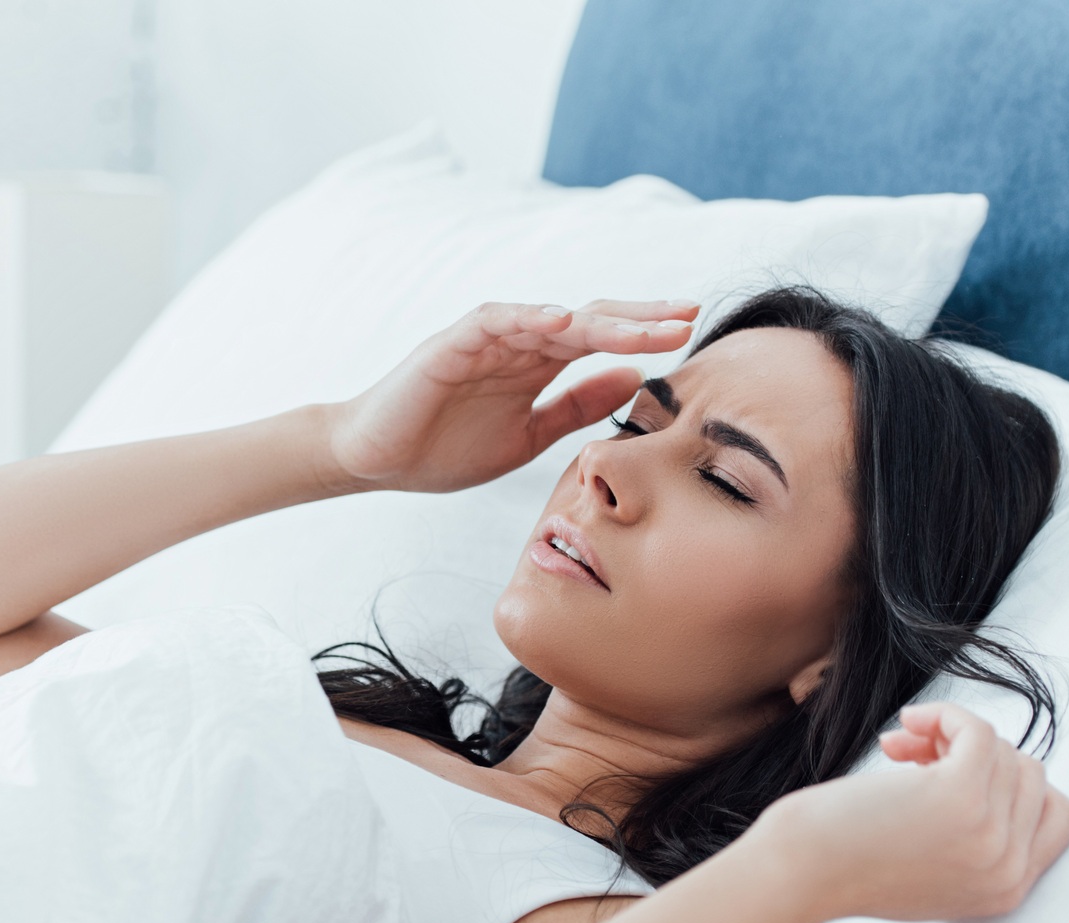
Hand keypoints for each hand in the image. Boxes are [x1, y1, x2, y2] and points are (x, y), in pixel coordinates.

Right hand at [324, 300, 698, 493]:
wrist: (375, 461)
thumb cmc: (443, 448)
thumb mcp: (528, 435)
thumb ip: (576, 408)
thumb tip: (632, 379)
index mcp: (536, 365)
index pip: (601, 340)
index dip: (644, 335)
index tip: (692, 334)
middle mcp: (516, 343)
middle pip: (588, 319)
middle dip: (638, 317)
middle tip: (689, 315)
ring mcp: (484, 340)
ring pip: (550, 317)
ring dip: (598, 319)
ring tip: (643, 324)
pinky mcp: (449, 345)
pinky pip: (492, 321)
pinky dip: (525, 317)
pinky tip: (561, 320)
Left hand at [749, 702, 1068, 922]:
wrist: (799, 872)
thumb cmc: (848, 862)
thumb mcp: (933, 866)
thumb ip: (977, 836)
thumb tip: (1000, 762)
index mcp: (1007, 891)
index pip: (1055, 817)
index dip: (1011, 786)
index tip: (955, 779)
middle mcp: (1008, 870)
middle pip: (1029, 775)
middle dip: (975, 757)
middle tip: (917, 759)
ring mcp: (990, 836)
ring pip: (1002, 750)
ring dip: (950, 736)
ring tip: (902, 749)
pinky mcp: (962, 797)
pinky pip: (978, 731)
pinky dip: (945, 716)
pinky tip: (905, 725)